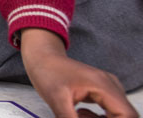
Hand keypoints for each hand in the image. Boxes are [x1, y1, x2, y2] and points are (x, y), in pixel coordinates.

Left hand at [20, 28, 137, 117]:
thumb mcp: (56, 100)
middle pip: (124, 115)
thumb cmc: (47, 71)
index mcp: (103, 85)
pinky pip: (110, 112)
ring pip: (117, 115)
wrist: (42, 57)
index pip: (126, 114)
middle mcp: (111, 86)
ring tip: (77, 115)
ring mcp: (108, 88)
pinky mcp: (103, 92)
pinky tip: (79, 113)